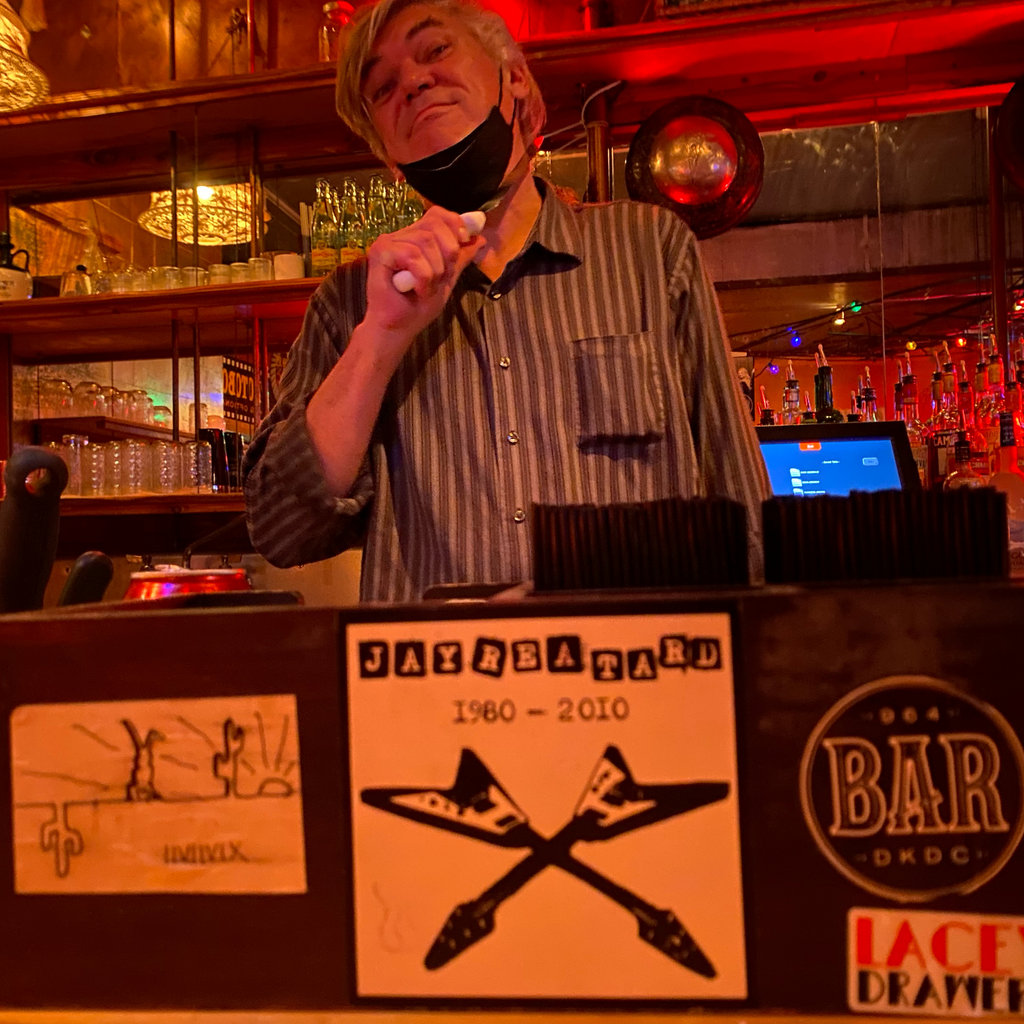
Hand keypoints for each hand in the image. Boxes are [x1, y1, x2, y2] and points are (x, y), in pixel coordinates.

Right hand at [362, 205, 485, 346]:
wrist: (397, 329)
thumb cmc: (417, 308)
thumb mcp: (447, 280)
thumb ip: (460, 258)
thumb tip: (480, 238)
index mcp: (416, 239)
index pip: (437, 214)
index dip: (455, 223)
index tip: (465, 240)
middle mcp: (401, 236)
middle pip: (434, 223)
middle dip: (447, 252)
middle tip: (439, 278)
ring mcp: (389, 242)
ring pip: (426, 242)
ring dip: (434, 271)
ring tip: (425, 289)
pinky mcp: (380, 251)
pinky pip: (413, 255)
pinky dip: (422, 277)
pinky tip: (417, 290)